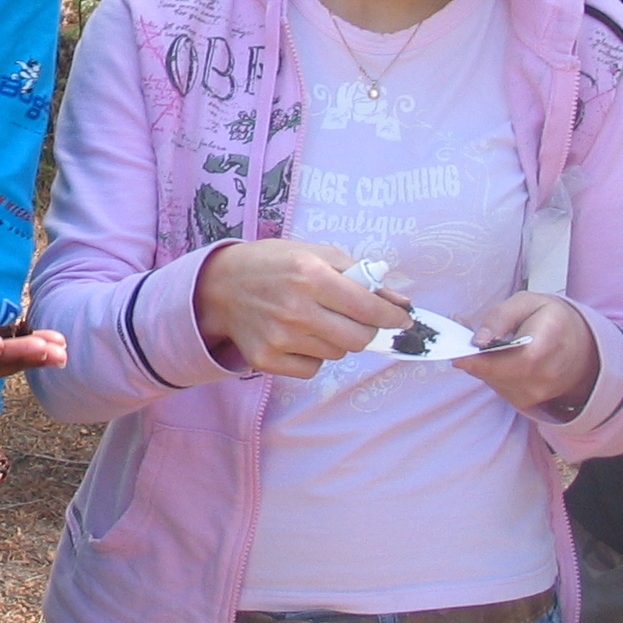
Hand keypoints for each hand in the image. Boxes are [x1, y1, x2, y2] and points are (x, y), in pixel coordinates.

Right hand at [191, 238, 410, 376]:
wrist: (220, 285)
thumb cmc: (274, 264)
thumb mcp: (317, 253)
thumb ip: (360, 275)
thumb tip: (400, 302)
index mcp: (311, 275)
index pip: (369, 308)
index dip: (393, 316)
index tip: (402, 319)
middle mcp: (296, 309)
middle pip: (358, 339)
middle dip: (368, 331)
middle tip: (360, 320)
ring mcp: (279, 338)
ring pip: (337, 353)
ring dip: (338, 340)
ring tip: (316, 320)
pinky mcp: (266, 359)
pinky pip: (312, 368)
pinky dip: (313, 356)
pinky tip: (298, 336)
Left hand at [458, 293, 596, 415]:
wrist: (582, 349)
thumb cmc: (552, 320)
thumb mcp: (528, 302)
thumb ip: (501, 316)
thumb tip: (479, 340)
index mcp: (551, 340)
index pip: (516, 359)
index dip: (483, 359)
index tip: (458, 353)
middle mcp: (548, 373)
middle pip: (498, 373)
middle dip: (473, 359)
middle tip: (459, 341)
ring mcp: (539, 392)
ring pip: (493, 381)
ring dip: (480, 365)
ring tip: (481, 345)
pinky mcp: (527, 401)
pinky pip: (497, 387)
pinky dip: (489, 373)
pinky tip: (494, 358)